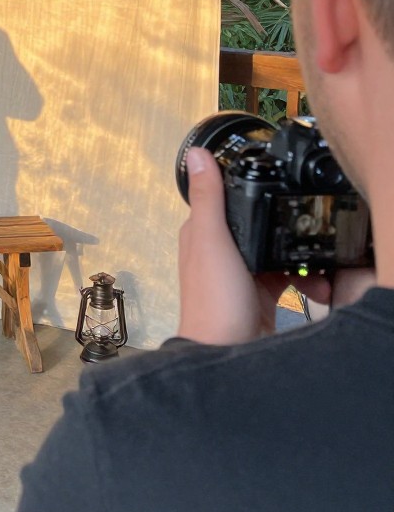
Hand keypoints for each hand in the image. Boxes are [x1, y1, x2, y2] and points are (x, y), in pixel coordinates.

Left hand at [176, 147, 331, 343]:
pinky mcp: (259, 294)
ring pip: (276, 251)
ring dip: (298, 259)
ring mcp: (240, 274)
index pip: (226, 198)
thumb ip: (209, 198)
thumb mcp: (213, 241)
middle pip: (258, 225)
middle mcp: (219, 251)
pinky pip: (287, 277)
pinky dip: (304, 280)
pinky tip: (313, 288)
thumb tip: (197, 156)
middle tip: (302, 236)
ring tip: (314, 273)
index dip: (251, 192)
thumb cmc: (212, 302)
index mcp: (202, 233)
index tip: (277, 189)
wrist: (226, 355)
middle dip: (284, 230)